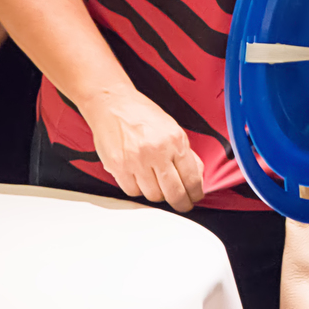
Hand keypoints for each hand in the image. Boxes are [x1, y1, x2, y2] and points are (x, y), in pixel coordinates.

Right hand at [84, 88, 204, 211]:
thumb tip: (196, 176)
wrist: (113, 104)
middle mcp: (156, 152)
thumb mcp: (173, 129)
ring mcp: (135, 161)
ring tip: (158, 185)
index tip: (195, 198)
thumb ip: (185, 153)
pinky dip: (138, 190)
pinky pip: (132, 191)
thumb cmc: (143, 115)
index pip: (191, 178)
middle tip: (183, 205)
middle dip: (181, 203)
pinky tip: (140, 180)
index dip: (195, 193)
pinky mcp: (117, 167)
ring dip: (158, 194)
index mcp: (175, 141)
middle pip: (173, 192)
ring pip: (152, 195)